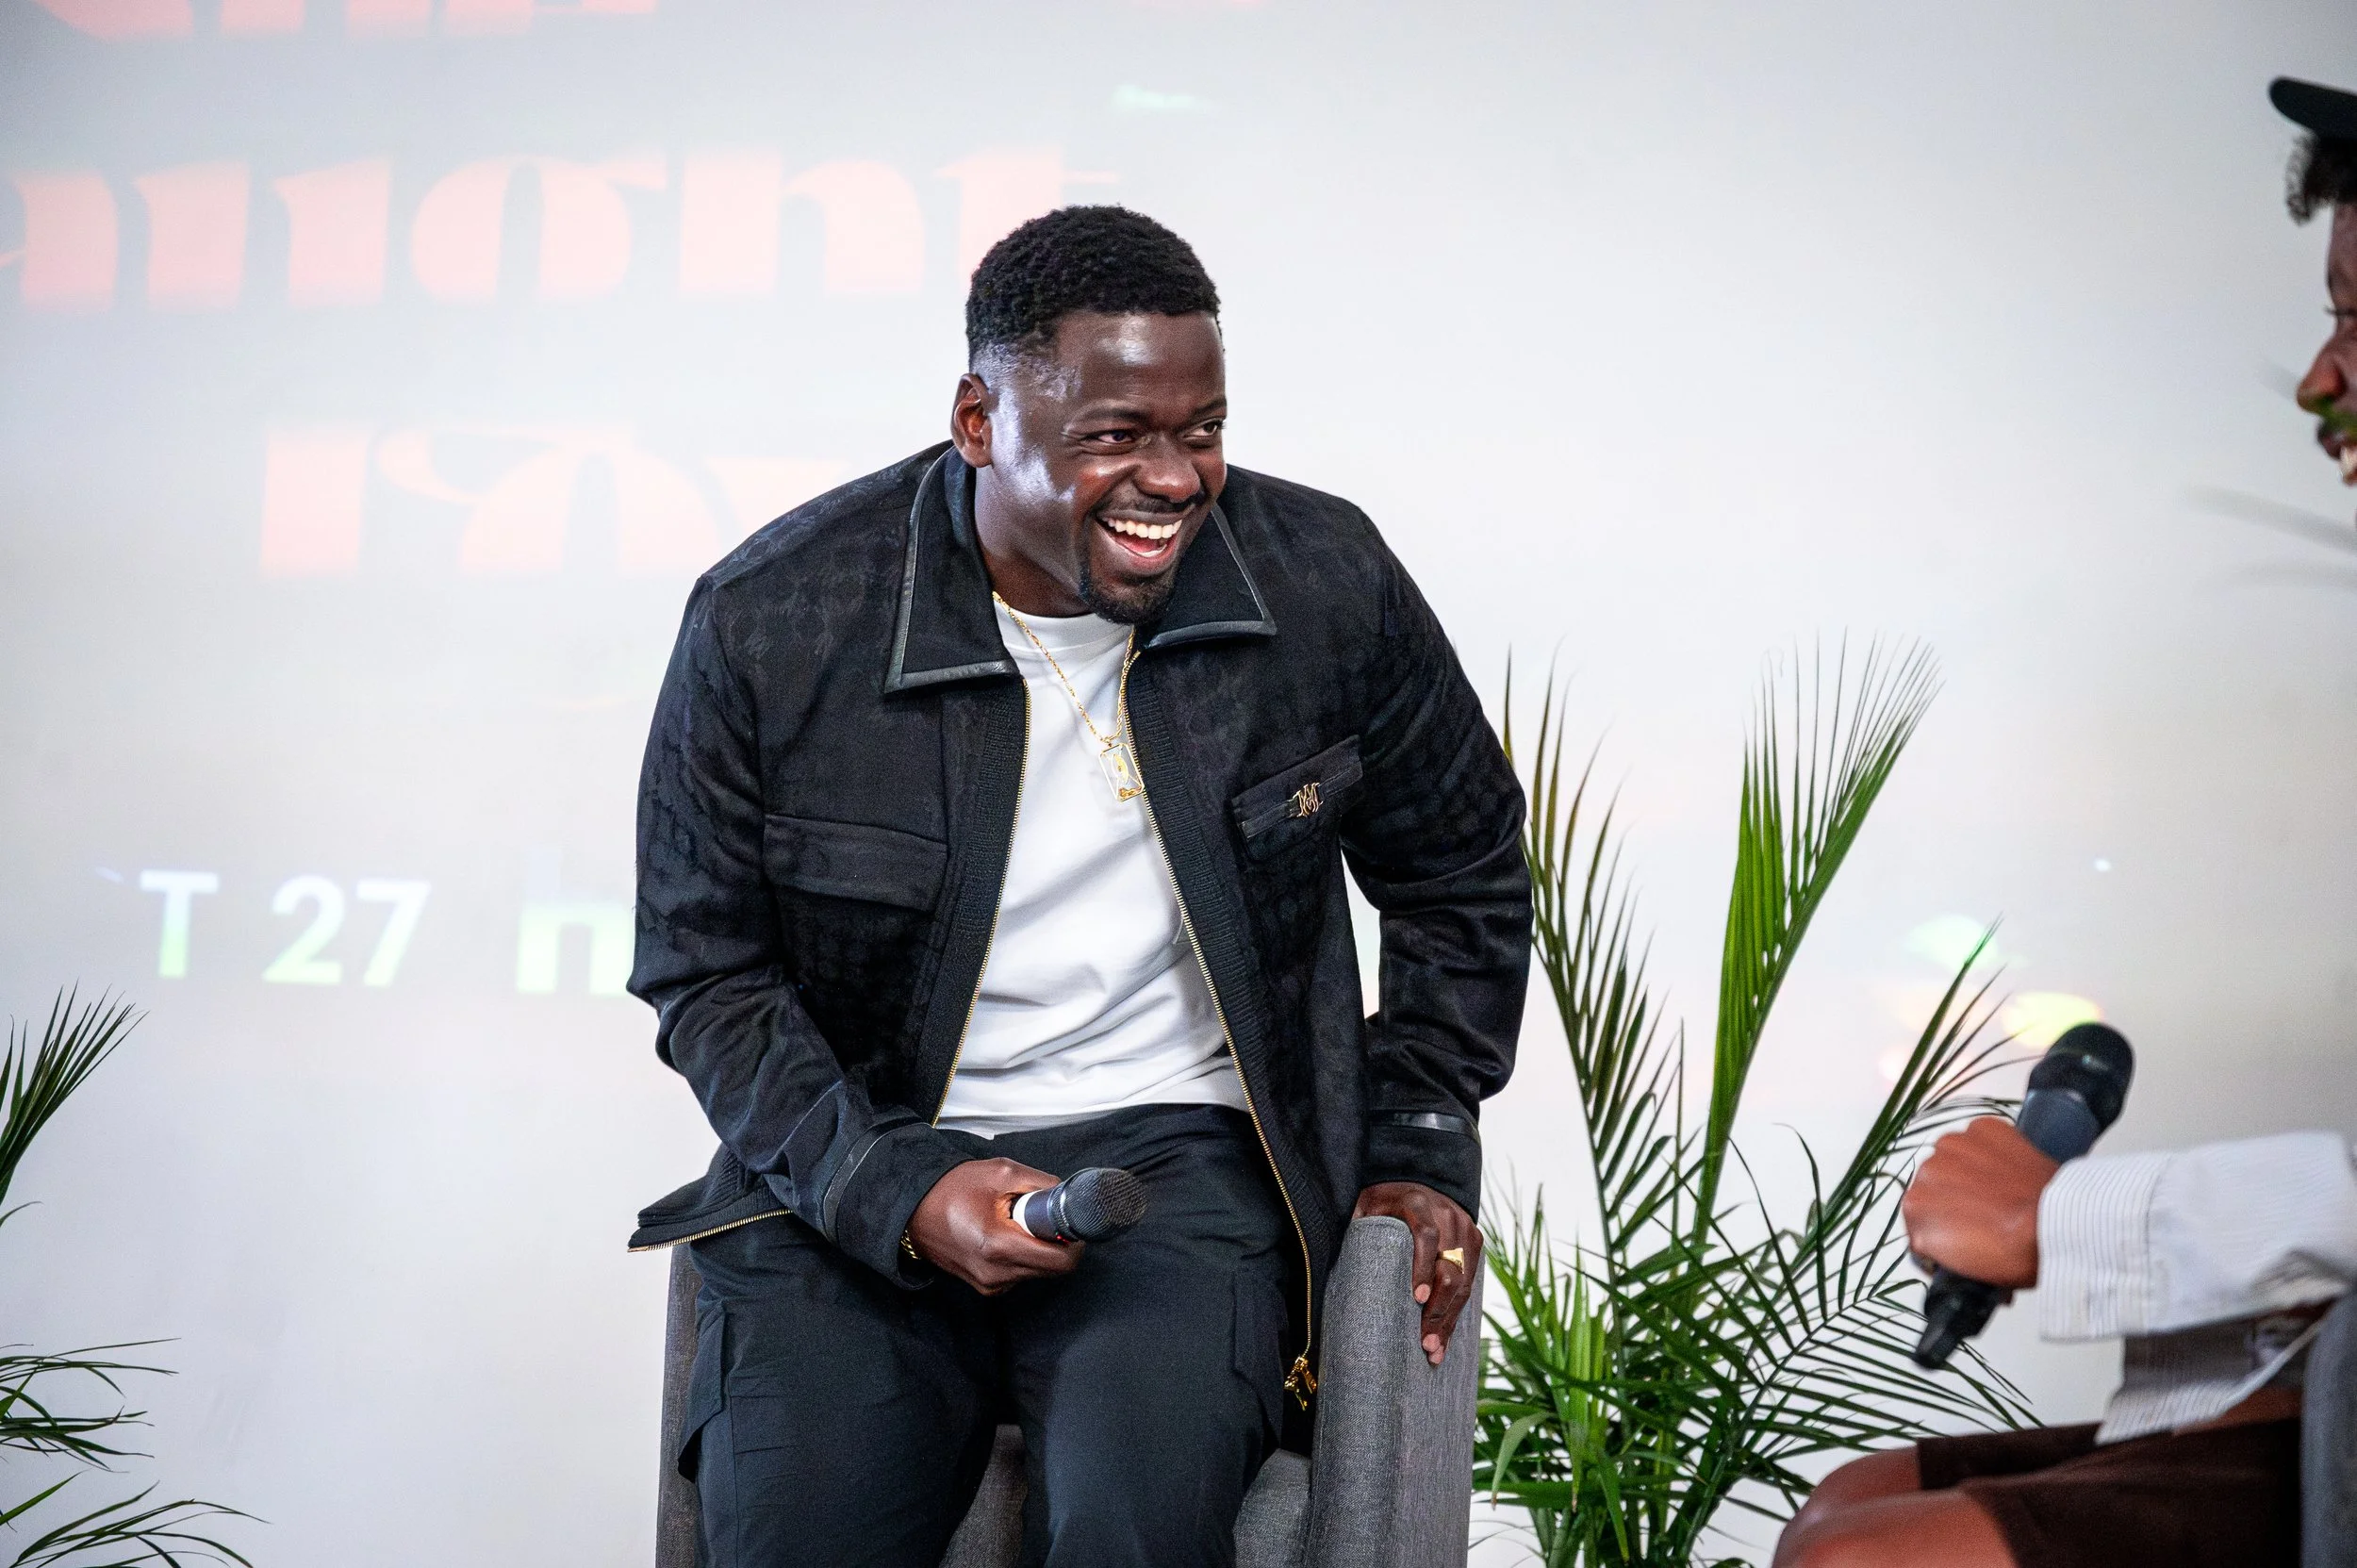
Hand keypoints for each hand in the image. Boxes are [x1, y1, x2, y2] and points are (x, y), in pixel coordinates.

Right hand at [907, 1159, 1081, 1294]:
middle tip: (1043, 1217)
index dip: (1074, 1241)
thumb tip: (1066, 1195)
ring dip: (1038, 1249)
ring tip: (1016, 1224)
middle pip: (1053, 1269)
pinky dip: (1023, 1256)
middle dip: (1056, 1243)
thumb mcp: (1001, 1172)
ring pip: (1038, 1272)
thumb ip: (1040, 1184)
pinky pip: (1020, 1274)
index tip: (1071, 1223)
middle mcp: (995, 1273)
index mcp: (999, 1246)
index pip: (1061, 1261)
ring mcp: (990, 1284)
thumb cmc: (951, 1188)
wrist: (912, 1209)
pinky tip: (1005, 1236)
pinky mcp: (986, 1287)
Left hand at [1353, 1181, 1479, 1364]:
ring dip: (1449, 1318)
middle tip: (1423, 1341)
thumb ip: (1354, 1226)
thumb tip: (1322, 1256)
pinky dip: (1456, 1314)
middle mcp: (1447, 1213)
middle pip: (1449, 1266)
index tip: (1416, 1298)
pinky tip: (1444, 1339)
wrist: (1417, 1181)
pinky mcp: (1474, 1242)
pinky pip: (1471, 1283)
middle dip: (1438, 1308)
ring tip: (1433, 1349)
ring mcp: (1464, 1228)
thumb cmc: (1382, 1201)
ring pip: (1463, 1281)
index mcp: (1417, 1202)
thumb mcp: (1363, 1206)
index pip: (1426, 1234)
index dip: (1423, 1266)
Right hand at [1901, 1118, 2059, 1290]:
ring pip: (1953, 1156)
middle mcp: (1926, 1170)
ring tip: (1999, 1188)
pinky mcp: (1982, 1127)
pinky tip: (2010, 1169)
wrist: (2057, 1224)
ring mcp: (1953, 1145)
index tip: (1963, 1233)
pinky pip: (1979, 1138)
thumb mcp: (1963, 1266)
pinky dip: (1991, 1150)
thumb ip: (1939, 1244)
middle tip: (1985, 1213)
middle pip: (1933, 1183)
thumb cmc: (2014, 1254)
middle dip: (1952, 1195)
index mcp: (1915, 1207)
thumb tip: (1947, 1239)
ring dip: (1968, 1169)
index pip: (1920, 1215)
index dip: (1942, 1225)